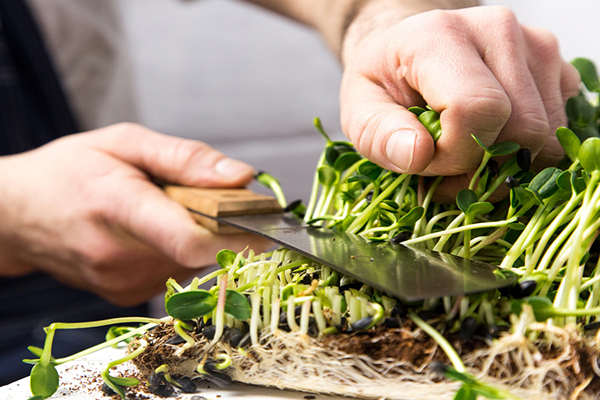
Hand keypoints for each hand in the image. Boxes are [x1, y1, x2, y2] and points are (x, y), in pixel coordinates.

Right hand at [0, 123, 271, 305]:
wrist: (16, 215)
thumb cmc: (69, 170)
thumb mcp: (124, 142)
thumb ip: (185, 158)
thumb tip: (242, 176)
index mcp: (119, 206)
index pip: (192, 241)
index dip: (240, 237)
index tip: (268, 225)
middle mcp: (119, 255)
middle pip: (202, 250)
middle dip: (219, 225)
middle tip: (202, 197)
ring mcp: (119, 281)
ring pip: (191, 263)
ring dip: (196, 236)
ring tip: (164, 210)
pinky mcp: (123, 295)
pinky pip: (173, 273)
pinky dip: (177, 251)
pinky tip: (150, 232)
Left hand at [340, 5, 580, 197]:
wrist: (411, 50)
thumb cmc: (385, 81)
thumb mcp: (359, 111)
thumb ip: (379, 136)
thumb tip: (418, 155)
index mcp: (440, 36)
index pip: (478, 109)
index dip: (456, 155)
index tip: (428, 160)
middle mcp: (497, 31)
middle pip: (524, 129)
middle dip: (484, 167)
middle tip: (447, 170)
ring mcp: (534, 45)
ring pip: (548, 135)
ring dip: (507, 163)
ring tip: (467, 156)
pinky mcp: (555, 65)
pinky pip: (559, 128)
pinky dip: (527, 150)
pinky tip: (492, 140)